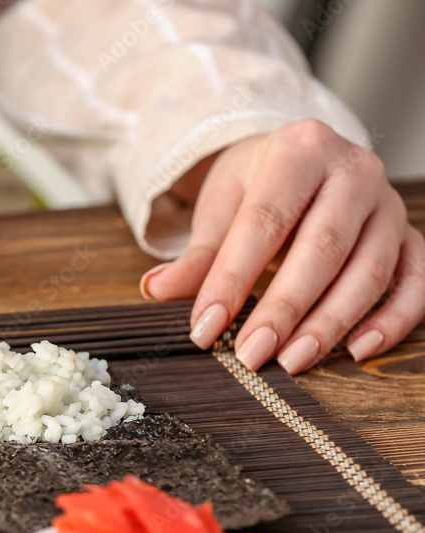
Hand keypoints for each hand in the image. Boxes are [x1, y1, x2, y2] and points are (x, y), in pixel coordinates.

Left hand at [140, 120, 424, 373]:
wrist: (299, 159)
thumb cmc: (255, 186)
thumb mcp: (219, 207)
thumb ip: (196, 254)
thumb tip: (155, 290)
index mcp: (299, 151)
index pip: (264, 222)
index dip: (232, 279)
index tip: (205, 328)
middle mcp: (354, 171)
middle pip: (322, 248)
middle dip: (285, 308)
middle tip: (252, 354)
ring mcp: (387, 205)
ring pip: (369, 270)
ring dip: (331, 323)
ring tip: (292, 360)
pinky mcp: (409, 236)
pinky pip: (415, 281)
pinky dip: (393, 319)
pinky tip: (358, 350)